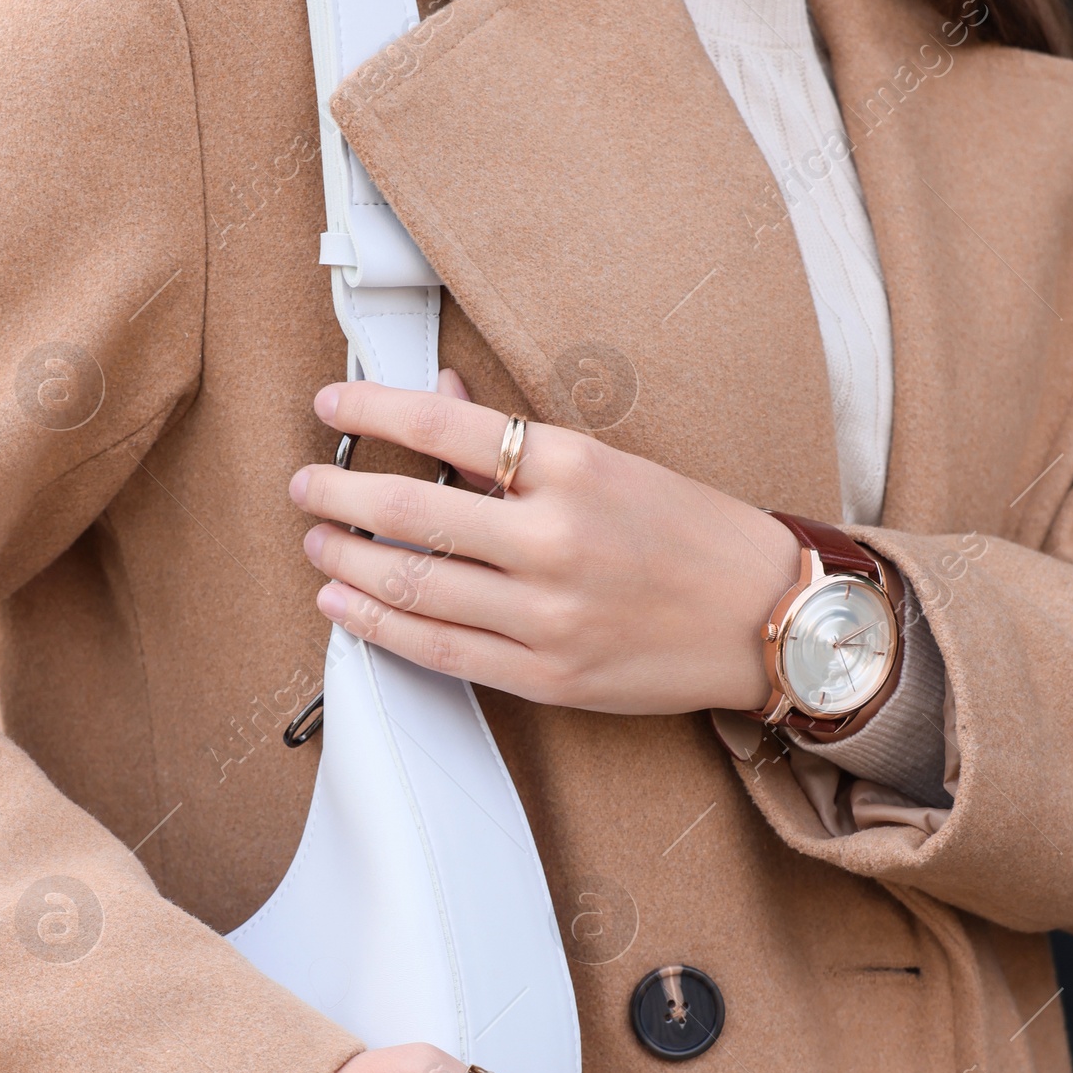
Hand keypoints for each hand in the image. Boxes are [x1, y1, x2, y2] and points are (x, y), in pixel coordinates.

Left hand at [290, 373, 798, 714]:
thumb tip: (438, 396)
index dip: (371, 410)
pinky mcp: (548, 676)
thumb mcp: (607, 463)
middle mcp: (558, 539)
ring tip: (317, 542)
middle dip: (339, 494)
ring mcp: (551, 615)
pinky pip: (440, 651)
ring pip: (414, 586)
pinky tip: (345, 603)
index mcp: (575, 468)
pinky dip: (378, 625)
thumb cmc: (689, 532)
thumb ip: (513, 441)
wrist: (766, 615)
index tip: (330, 402)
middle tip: (306, 483)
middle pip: (411, 511)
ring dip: (345, 560)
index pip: (445, 427)